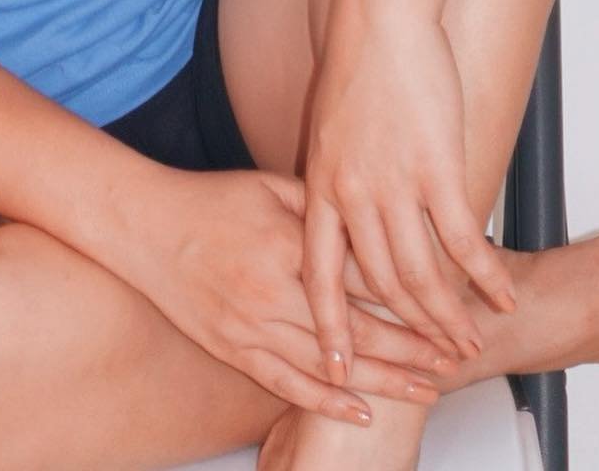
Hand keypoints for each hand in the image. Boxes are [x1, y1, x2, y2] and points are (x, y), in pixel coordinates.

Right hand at [117, 166, 452, 425]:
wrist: (144, 226)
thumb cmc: (205, 200)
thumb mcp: (268, 186)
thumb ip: (319, 204)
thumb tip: (368, 218)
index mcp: (288, 243)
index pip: (363, 276)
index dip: (412, 293)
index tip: (447, 304)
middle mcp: (273, 290)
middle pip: (358, 327)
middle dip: (413, 345)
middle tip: (454, 355)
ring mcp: (252, 325)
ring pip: (331, 363)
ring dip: (384, 379)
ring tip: (426, 389)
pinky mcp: (233, 348)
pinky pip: (286, 382)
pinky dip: (326, 401)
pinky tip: (359, 411)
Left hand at [300, 0, 517, 382]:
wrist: (380, 10)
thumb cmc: (361, 61)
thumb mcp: (330, 127)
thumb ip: (338, 176)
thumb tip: (346, 214)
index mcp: (320, 184)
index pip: (318, 275)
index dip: (328, 328)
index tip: (335, 371)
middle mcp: (351, 192)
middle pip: (378, 286)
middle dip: (406, 333)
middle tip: (432, 363)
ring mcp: (393, 182)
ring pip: (420, 274)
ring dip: (447, 315)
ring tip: (468, 342)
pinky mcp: (436, 166)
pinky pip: (461, 240)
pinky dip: (484, 276)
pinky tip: (501, 298)